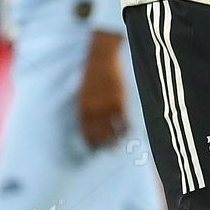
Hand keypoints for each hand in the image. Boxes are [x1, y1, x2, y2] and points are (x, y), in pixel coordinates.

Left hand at [78, 31, 127, 148]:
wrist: (101, 58)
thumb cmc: (91, 74)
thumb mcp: (83, 92)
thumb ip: (86, 107)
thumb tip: (89, 122)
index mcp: (82, 108)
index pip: (85, 132)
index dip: (90, 143)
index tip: (93, 149)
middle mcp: (93, 110)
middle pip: (99, 135)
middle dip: (103, 145)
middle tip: (108, 150)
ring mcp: (107, 107)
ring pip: (112, 132)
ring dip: (115, 140)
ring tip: (118, 145)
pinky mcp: (119, 102)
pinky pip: (123, 122)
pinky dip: (126, 129)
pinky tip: (127, 132)